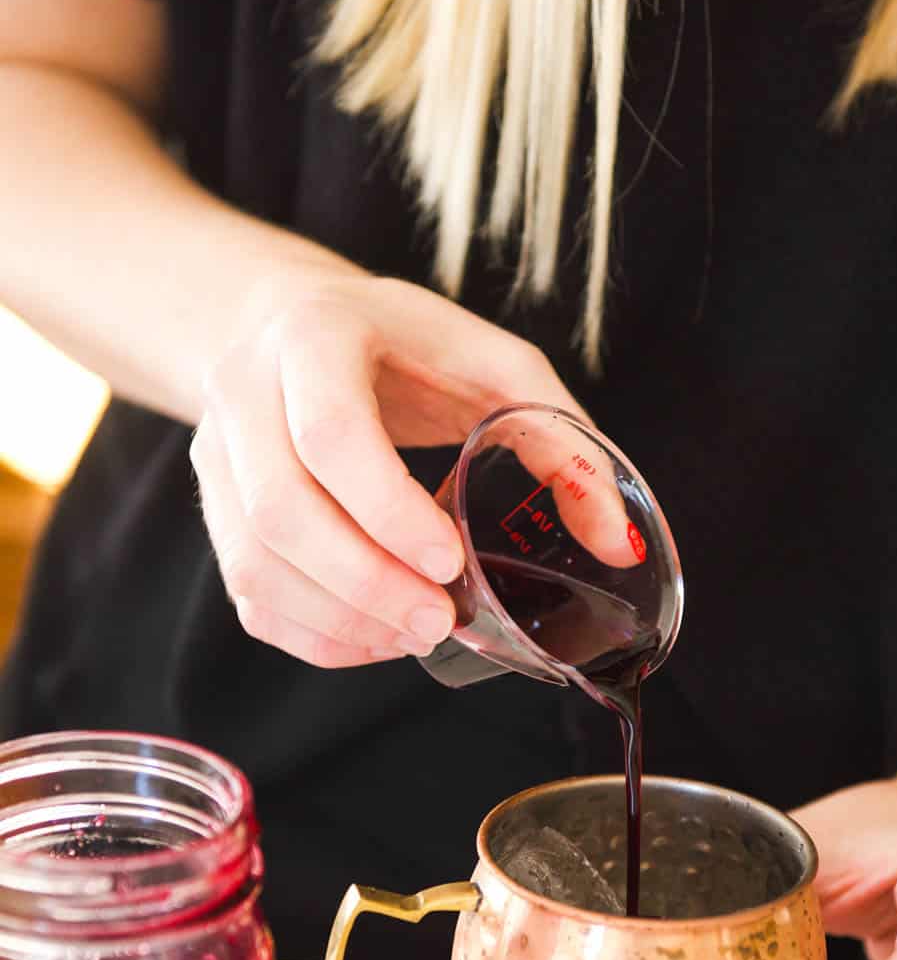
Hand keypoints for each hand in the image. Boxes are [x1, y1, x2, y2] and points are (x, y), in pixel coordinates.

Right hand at [190, 270, 589, 666]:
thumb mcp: (496, 363)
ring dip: (338, 618)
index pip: (329, 433)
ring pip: (254, 561)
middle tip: (438, 622)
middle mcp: (244, 389)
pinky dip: (311, 633)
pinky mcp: (214, 506)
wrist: (294, 321)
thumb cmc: (409, 346)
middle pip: (279, 510)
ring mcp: (215, 451)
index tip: (448, 561)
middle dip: (364, 584)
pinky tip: (373, 638)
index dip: (385, 511)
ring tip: (416, 634)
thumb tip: (618, 542)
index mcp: (315, 335)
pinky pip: (246, 592)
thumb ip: (562, 442)